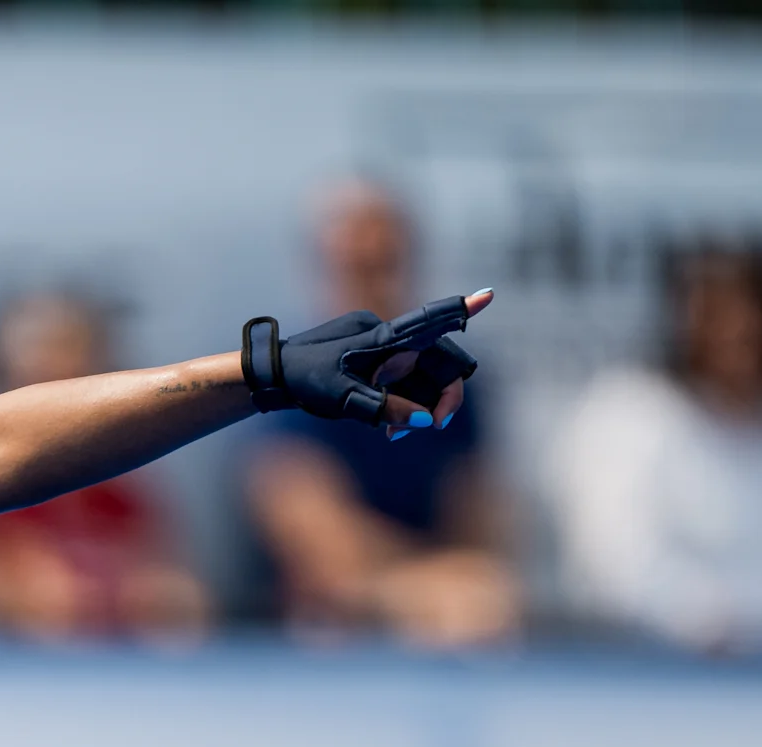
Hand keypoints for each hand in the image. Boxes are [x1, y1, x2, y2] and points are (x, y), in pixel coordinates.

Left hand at [246, 290, 492, 432]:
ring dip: (421, 406)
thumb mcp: (342, 398)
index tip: (489, 295)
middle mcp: (386, 338)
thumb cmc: (304, 380)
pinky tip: (390, 430)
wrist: (272, 375)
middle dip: (444, 393)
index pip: (427, 323)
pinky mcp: (375, 363)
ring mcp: (382, 350)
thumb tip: (421, 420)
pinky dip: (404, 404)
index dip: (459, 311)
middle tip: (434, 426)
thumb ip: (383, 408)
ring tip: (397, 436)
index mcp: (380, 336)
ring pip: (421, 376)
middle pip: (437, 360)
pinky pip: (404, 382)